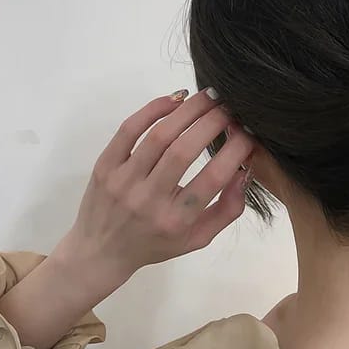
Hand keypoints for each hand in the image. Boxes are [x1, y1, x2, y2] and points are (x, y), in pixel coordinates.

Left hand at [55, 88, 255, 281]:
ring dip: (189, 110)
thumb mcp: (198, 238)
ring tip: (210, 96)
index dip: (235, 149)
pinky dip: (154, 108)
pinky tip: (176, 99)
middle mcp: (148, 200)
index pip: (213, 178)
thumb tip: (245, 170)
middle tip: (231, 107)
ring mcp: (123, 181)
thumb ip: (228, 209)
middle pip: (185, 151)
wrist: (100, 252)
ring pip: (159, 135)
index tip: (249, 132)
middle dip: (214, 122)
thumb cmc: (156, 244)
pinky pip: (129, 129)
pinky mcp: (105, 165)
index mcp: (176, 221)